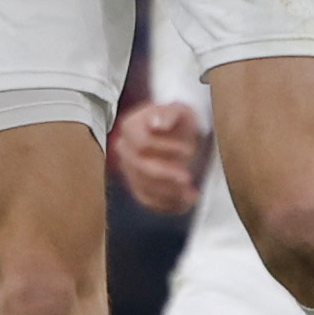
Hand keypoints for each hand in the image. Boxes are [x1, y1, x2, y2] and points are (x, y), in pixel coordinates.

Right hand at [108, 99, 207, 215]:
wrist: (177, 133)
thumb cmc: (178, 120)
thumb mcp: (179, 110)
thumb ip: (167, 114)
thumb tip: (155, 123)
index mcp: (130, 127)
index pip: (141, 142)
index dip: (165, 148)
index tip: (187, 150)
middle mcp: (124, 149)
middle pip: (138, 168)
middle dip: (164, 175)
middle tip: (186, 177)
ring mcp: (129, 170)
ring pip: (142, 187)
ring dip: (167, 192)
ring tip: (189, 191)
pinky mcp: (138, 186)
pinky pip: (148, 201)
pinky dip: (168, 204)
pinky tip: (186, 200)